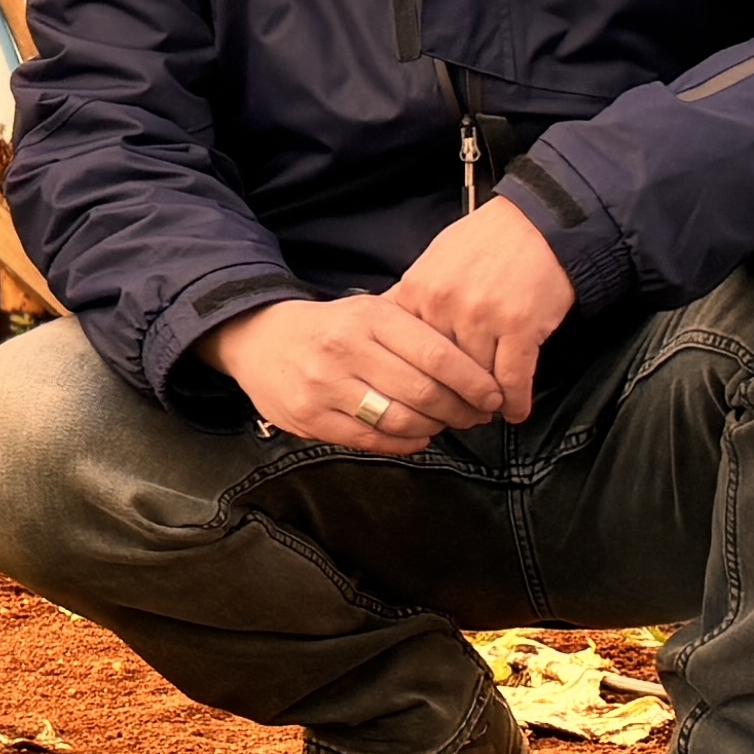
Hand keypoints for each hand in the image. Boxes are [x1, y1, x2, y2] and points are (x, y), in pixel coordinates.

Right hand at [201, 293, 506, 455]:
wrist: (260, 340)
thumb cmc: (331, 328)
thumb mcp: (370, 310)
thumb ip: (416, 330)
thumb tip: (478, 364)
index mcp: (368, 317)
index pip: (437, 353)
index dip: (473, 381)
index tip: (493, 395)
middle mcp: (345, 349)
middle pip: (423, 391)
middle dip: (461, 410)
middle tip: (477, 415)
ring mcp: (324, 386)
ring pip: (399, 420)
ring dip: (435, 428)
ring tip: (447, 425)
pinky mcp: (310, 418)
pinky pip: (373, 440)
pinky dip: (405, 442)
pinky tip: (417, 436)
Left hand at [385, 197, 575, 423]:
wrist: (540, 221)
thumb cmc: (489, 239)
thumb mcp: (436, 258)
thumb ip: (415, 295)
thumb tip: (393, 327)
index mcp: (419, 290)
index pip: (407, 352)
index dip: (416, 380)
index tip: (423, 396)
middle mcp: (445, 306)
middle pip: (439, 372)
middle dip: (450, 399)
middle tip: (458, 415)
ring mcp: (482, 318)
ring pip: (476, 380)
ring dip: (485, 402)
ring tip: (488, 412)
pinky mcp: (519, 327)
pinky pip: (513, 379)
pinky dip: (516, 401)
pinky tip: (515, 411)